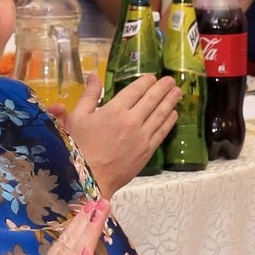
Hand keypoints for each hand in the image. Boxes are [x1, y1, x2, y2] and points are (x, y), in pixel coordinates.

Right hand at [64, 75, 175, 192]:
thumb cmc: (78, 147)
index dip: (146, 82)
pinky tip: (173, 114)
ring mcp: (142, 136)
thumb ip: (89, 95)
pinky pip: (162, 132)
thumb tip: (94, 75)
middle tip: (171, 81)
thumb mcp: (77, 117)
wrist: (88, 179)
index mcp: (114, 110)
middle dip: (162, 88)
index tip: (152, 77)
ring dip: (170, 101)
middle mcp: (132, 120)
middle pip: (152, 99)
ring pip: (160, 114)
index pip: (135, 90)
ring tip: (177, 92)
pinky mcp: (147, 151)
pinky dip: (169, 121)